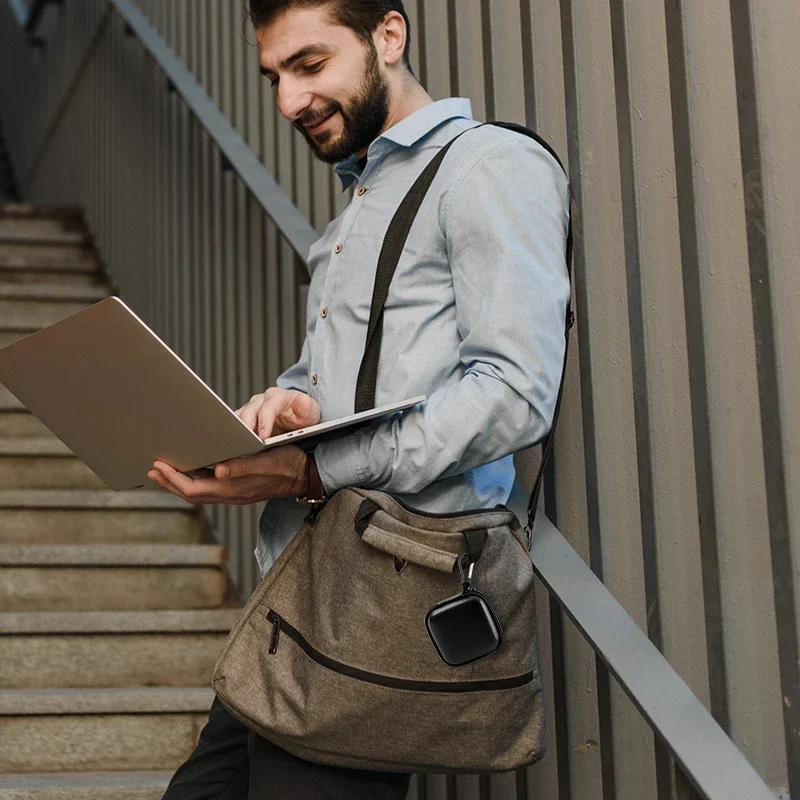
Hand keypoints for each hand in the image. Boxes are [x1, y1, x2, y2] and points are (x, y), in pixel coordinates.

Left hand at [148, 445, 306, 505]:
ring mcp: (235, 493)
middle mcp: (231, 494)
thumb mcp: (265, 462)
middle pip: (191, 494)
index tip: (158, 466)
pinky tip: (193, 470)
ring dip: (180, 483)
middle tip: (152, 469)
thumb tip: (217, 471)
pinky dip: (195, 480)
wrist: (306, 473)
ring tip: (165, 471)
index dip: (173, 480)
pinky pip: (210, 488)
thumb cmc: (287, 464)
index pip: (193, 489)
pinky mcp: (239, 488)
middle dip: (169, 483)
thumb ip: (241, 468)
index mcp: (233, 488)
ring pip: (200, 492)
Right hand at [235, 387, 320, 439]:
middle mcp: (260, 401)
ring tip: (236, 446)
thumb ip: (306, 406)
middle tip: (245, 443)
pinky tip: (233, 447)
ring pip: (238, 417)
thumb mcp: (310, 410)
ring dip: (236, 431)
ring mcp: (250, 409)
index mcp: (276, 396)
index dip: (264, 421)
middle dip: (246, 427)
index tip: (263, 437)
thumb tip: (301, 401)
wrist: (298, 417)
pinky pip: (234, 425)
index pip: (268, 407)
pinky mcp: (244, 419)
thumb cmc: (303, 414)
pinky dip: (232, 434)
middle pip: (249, 411)